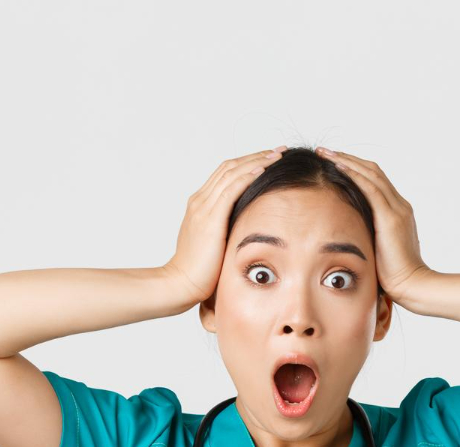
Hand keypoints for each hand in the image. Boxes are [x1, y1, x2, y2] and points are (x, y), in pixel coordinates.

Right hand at [163, 146, 287, 307]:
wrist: (180, 283)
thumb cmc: (199, 272)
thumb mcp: (215, 244)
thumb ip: (226, 231)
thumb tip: (246, 229)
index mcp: (200, 205)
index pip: (226, 174)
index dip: (248, 163)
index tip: (269, 159)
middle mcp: (200, 201)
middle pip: (230, 167)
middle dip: (256, 156)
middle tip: (279, 150)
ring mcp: (203, 208)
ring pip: (232, 173)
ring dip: (256, 161)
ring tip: (277, 154)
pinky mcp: (209, 218)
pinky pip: (230, 189)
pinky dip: (247, 176)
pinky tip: (263, 169)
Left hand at [314, 147, 431, 307]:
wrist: (413, 285)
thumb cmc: (394, 276)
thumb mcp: (379, 250)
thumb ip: (369, 237)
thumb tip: (350, 237)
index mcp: (398, 212)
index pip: (376, 181)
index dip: (355, 169)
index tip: (334, 163)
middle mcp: (400, 206)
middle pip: (373, 171)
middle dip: (348, 159)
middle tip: (325, 151)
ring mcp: (397, 210)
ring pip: (371, 174)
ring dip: (346, 161)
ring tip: (326, 153)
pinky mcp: (391, 218)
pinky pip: (371, 188)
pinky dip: (354, 174)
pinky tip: (338, 166)